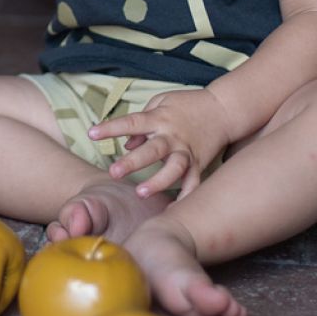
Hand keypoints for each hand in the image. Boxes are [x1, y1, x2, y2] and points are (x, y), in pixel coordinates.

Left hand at [88, 88, 231, 199]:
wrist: (224, 109)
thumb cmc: (188, 104)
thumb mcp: (161, 103)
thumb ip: (141, 123)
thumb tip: (127, 143)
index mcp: (159, 118)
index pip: (131, 122)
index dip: (111, 128)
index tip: (92, 133)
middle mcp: (172, 137)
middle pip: (152, 150)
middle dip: (133, 163)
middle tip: (113, 173)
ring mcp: (187, 152)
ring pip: (173, 170)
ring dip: (158, 182)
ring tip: (141, 194)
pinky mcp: (200, 164)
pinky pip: (193, 184)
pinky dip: (187, 198)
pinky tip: (175, 212)